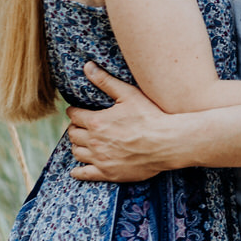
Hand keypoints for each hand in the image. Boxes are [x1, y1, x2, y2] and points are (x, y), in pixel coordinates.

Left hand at [68, 63, 172, 181]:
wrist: (167, 143)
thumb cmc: (150, 117)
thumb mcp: (129, 94)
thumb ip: (106, 81)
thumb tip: (87, 66)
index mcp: (96, 122)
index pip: (75, 116)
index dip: (74, 112)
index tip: (76, 112)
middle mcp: (94, 141)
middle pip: (73, 134)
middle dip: (75, 128)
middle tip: (82, 126)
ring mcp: (100, 159)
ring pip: (77, 152)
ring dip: (77, 146)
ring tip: (83, 142)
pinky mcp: (108, 173)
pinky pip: (85, 174)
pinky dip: (78, 172)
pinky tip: (76, 171)